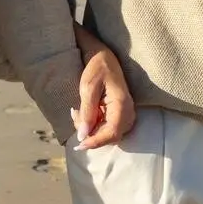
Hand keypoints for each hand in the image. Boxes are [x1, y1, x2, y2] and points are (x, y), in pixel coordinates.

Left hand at [71, 31, 135, 148]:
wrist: (104, 58)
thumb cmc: (97, 69)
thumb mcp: (88, 88)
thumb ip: (87, 112)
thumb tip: (83, 136)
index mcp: (122, 105)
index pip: (112, 132)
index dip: (96, 142)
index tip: (79, 145)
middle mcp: (128, 112)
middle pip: (110, 136)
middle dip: (90, 133)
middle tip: (74, 117)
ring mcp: (125, 114)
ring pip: (107, 133)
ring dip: (90, 128)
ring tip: (76, 112)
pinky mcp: (119, 115)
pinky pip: (106, 127)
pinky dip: (92, 124)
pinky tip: (81, 112)